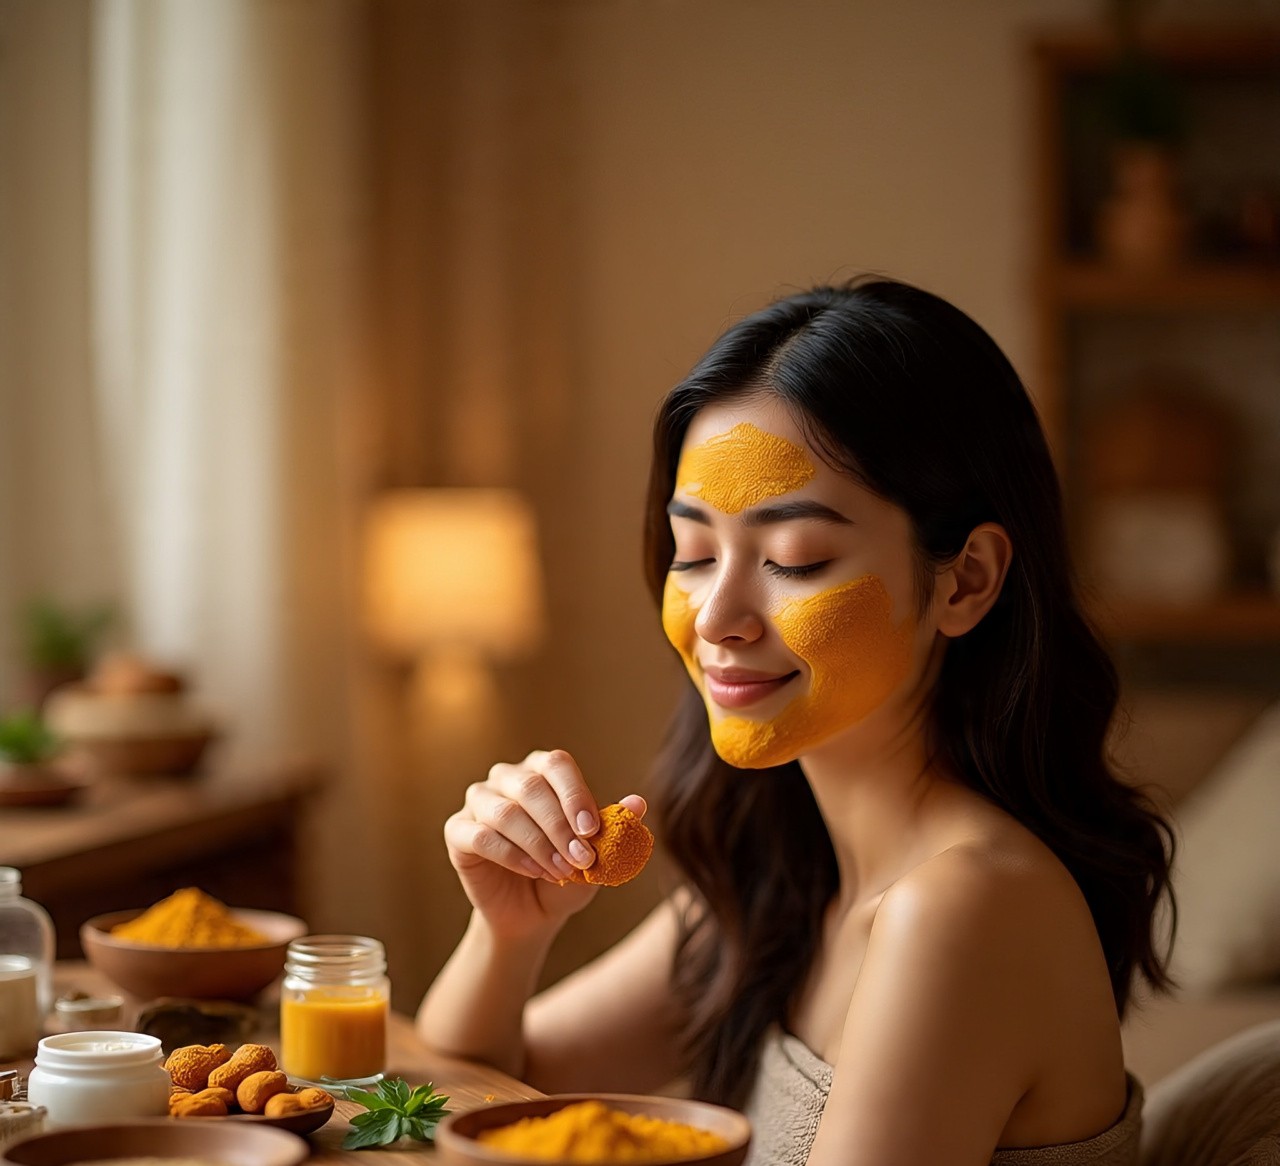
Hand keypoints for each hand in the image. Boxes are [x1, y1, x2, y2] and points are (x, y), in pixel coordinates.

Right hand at [444, 748, 646, 937]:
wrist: (533, 913)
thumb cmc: (566, 872)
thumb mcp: (596, 853)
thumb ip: (615, 826)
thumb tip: (638, 803)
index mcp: (541, 770)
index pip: (557, 765)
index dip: (575, 795)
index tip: (592, 830)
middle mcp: (506, 778)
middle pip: (530, 787)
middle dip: (559, 826)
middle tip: (581, 858)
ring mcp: (478, 802)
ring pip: (505, 812)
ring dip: (538, 844)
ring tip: (560, 870)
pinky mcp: (457, 831)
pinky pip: (481, 836)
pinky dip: (511, 856)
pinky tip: (534, 871)